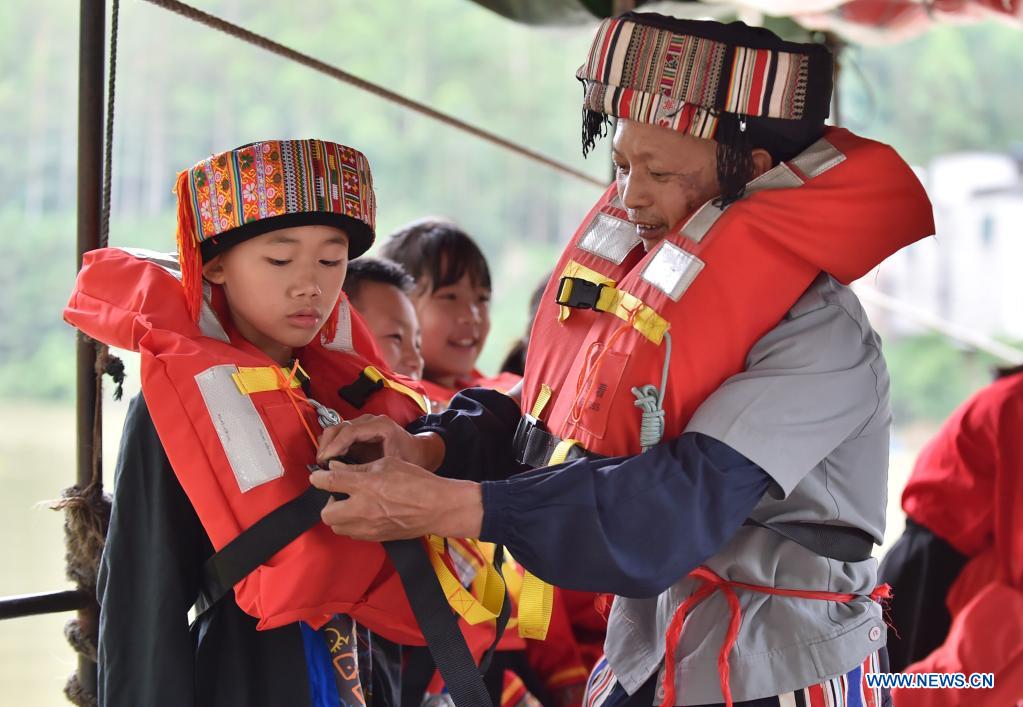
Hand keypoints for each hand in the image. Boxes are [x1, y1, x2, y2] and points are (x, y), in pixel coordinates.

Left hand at [310, 457, 482, 540]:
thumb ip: (358, 468)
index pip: (329, 482)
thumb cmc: (416, 481)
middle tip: (339, 493)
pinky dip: (352, 524)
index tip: (317, 476)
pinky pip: (352, 534)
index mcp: (366, 486)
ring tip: (352, 504)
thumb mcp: (387, 464)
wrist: (437, 508)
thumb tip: (336, 467)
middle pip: (326, 513)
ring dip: (339, 515)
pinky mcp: (375, 538)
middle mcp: (363, 509)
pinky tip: (364, 514)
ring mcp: (368, 527)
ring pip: (337, 527)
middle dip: (328, 502)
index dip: (318, 478)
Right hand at [316, 414, 444, 470]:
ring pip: (336, 429)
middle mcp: (370, 421)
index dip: (335, 445)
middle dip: (327, 445)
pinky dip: (331, 446)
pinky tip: (329, 461)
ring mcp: (363, 425)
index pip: (350, 431)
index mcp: (380, 425)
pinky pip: (339, 435)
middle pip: (339, 427)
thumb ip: (372, 468)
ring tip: (323, 464)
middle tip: (320, 464)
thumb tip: (348, 477)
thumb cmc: (409, 457)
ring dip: (327, 445)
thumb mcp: (393, 464)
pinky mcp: (358, 432)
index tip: (325, 459)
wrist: (418, 451)